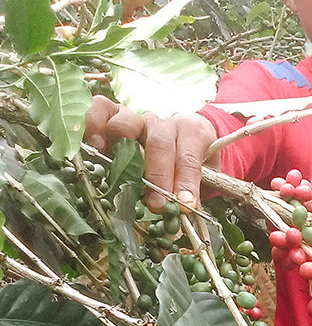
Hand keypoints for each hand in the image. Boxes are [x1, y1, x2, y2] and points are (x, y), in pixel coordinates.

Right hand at [85, 95, 217, 211]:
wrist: (181, 136)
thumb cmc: (189, 158)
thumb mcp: (203, 173)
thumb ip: (196, 190)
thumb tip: (185, 216)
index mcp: (192, 133)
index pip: (189, 157)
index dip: (186, 181)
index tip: (186, 203)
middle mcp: (162, 123)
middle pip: (159, 143)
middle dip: (157, 175)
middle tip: (156, 203)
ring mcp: (136, 117)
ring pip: (126, 122)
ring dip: (120, 148)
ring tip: (117, 170)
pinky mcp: (112, 114)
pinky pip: (100, 109)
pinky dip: (93, 124)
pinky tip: (94, 146)